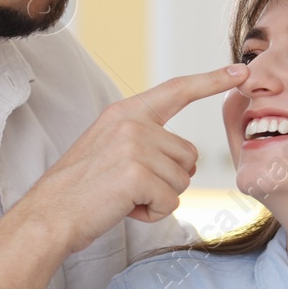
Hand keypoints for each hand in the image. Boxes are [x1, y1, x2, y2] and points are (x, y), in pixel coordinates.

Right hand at [23, 64, 245, 253]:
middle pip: (188, 155)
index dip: (210, 81)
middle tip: (129, 187)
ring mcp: (134, 145)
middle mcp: (132, 122)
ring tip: (123, 197)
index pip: (176, 90)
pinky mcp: (137, 173)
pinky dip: (152, 213)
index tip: (239, 72)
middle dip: (168, 180)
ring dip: (159, 198)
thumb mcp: (110, 151)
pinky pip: (171, 201)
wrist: (48, 216)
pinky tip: (124, 208)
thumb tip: (187, 160)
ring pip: (182, 181)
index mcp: (125, 113)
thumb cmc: (80, 191)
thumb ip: (145, 143)